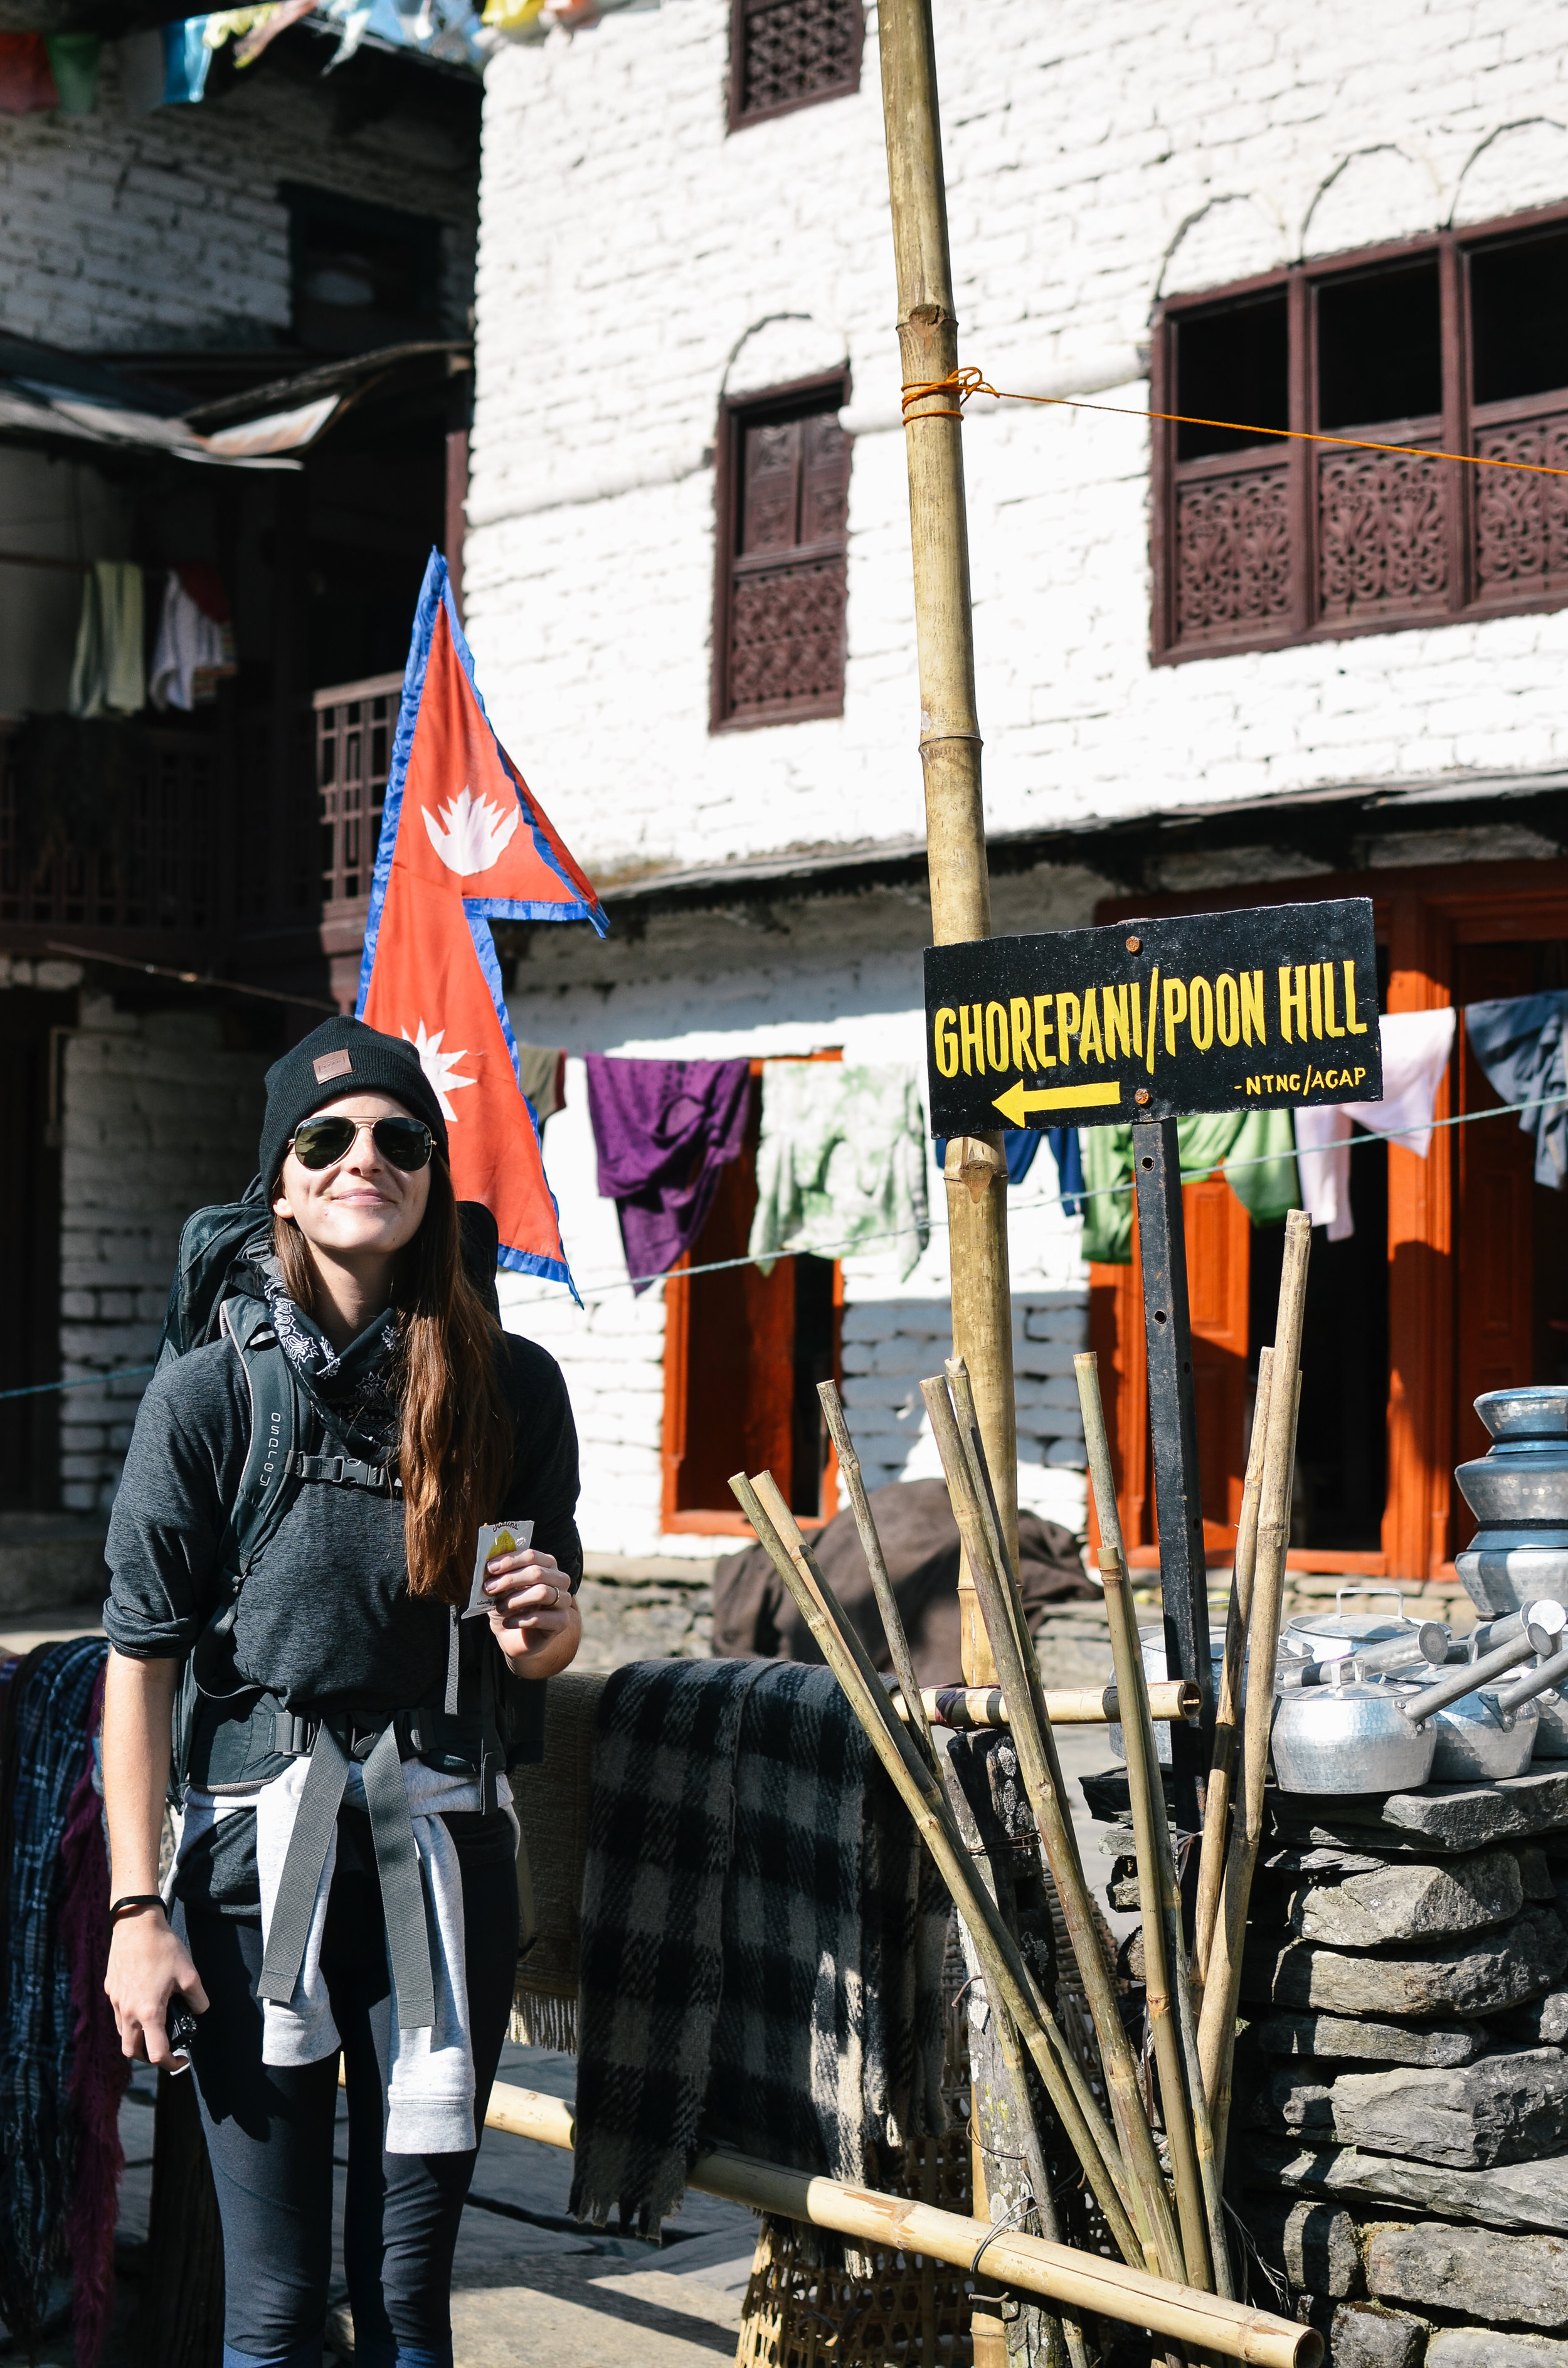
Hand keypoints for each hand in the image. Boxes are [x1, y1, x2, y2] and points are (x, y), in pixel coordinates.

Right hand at [106, 1906, 208, 2067]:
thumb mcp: (190, 1974)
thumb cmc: (163, 1948)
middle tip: (165, 2047)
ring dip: (137, 2039)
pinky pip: (117, 2014)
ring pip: (123, 2035)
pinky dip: (129, 2020)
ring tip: (154, 2027)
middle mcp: (127, 2012)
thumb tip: (199, 2012)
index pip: (157, 2053)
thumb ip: (198, 2000)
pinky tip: (143, 2003)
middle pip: (132, 2052)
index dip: (172, 2063)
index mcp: (149, 2012)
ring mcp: (116, 2002)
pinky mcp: (110, 1990)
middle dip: (149, 2056)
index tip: (182, 2059)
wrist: (136, 1924)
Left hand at [483, 1545, 582, 1678]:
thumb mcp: (501, 1588)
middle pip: (537, 1573)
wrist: (514, 1636)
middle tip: (489, 1588)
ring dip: (515, 1600)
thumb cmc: (509, 1606)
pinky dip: (518, 1620)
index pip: (531, 1555)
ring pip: (542, 1593)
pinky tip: (507, 1623)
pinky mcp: (562, 1621)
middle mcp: (560, 1579)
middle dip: (510, 1579)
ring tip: (499, 1608)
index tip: (490, 1568)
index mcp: (547, 1564)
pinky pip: (539, 1617)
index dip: (510, 1561)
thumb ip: (498, 1575)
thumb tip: (489, 1565)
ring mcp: (563, 1601)